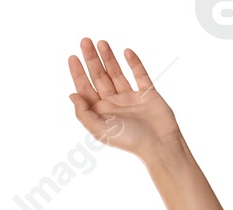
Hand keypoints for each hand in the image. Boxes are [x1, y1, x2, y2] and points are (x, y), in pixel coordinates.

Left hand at [67, 37, 180, 160]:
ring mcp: (130, 98)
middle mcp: (114, 104)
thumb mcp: (100, 129)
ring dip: (109, 58)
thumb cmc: (130, 141)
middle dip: (91, 59)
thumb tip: (72, 95)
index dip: (78, 73)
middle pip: (99, 77)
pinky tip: (126, 52)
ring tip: (101, 42)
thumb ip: (84, 113)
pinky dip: (134, 63)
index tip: (73, 57)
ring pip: (116, 73)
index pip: (86, 89)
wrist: (159, 144)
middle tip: (85, 41)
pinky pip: (139, 74)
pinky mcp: (147, 93)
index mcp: (101, 112)